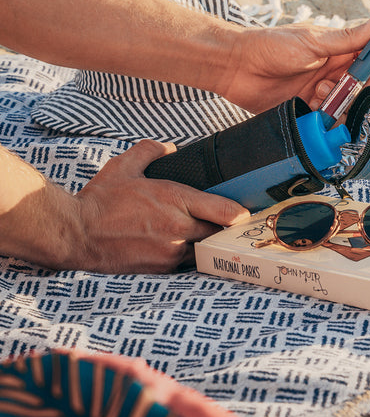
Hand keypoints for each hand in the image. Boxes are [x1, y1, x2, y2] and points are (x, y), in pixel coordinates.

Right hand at [73, 140, 249, 272]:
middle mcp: (178, 228)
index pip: (223, 211)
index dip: (239, 213)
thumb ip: (150, 151)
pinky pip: (187, 263)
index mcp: (174, 199)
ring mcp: (171, 251)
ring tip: (203, 235)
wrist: (77, 234)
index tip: (245, 212)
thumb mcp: (124, 166)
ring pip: (204, 250)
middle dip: (222, 228)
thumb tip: (169, 148)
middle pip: (218, 233)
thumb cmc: (100, 200)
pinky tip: (182, 247)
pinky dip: (189, 255)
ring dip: (206, 243)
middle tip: (225, 223)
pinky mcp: (162, 268)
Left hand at [220, 16, 369, 113]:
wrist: (237, 69)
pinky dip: (328, 117)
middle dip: (369, 87)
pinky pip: (332, 121)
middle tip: (354, 86)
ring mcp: (325, 93)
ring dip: (343, 101)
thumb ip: (346, 39)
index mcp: (341, 50)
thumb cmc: (271, 47)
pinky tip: (312, 105)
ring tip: (320, 91)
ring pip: (353, 106)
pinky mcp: (311, 112)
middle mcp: (337, 72)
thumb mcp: (311, 42)